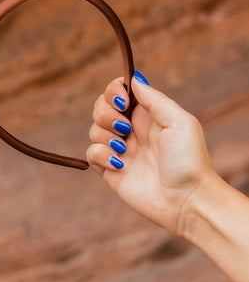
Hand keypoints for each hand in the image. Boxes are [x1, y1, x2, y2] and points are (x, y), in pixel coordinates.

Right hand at [86, 72, 216, 236]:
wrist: (186, 201)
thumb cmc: (189, 161)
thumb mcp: (179, 122)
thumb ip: (155, 99)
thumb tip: (134, 80)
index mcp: (146, 114)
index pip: (119, 91)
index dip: (114, 91)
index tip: (123, 101)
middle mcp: (131, 129)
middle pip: (100, 107)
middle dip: (105, 113)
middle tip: (124, 128)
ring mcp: (120, 149)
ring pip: (94, 129)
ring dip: (105, 135)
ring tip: (124, 150)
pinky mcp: (110, 170)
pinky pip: (91, 153)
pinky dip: (100, 154)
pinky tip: (118, 164)